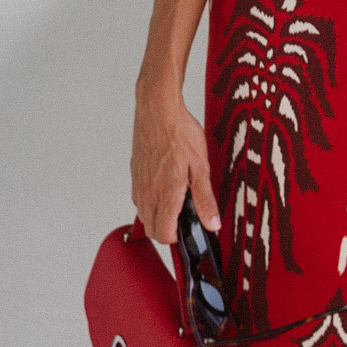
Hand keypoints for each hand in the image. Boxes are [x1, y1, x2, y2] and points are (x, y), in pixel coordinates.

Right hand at [131, 81, 220, 241]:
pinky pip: (138, 196)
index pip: (163, 234)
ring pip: (143, 214)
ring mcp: (139, 182)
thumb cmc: (179, 132)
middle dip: (166, 230)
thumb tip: (212, 224)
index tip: (188, 229)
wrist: (158, 109)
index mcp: (166, 194)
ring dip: (157, 216)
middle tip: (183, 218)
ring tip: (175, 201)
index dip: (177, 237)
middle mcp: (148, 192)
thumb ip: (205, 199)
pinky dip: (149, 200)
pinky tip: (163, 185)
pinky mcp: (135, 172)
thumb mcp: (201, 166)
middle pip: (151, 229)